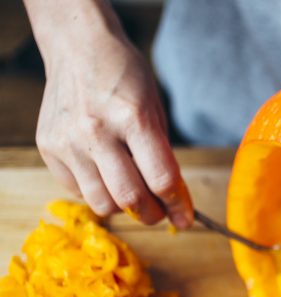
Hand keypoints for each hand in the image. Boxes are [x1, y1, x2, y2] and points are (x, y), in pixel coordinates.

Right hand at [25, 0, 192, 226]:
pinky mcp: (49, 148)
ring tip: (134, 195)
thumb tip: (173, 199)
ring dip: (124, 208)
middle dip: (152, 214)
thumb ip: (162, 155)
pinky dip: (99, 192)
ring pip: (102, 203)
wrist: (79, 48)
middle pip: (130, 198)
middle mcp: (97, 132)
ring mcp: (69, 142)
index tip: (186, 218)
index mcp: (133, 118)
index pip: (162, 179)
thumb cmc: (125, 77)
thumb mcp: (155, 110)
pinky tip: (107, 175)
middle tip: (161, 212)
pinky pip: (79, 191)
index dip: (179, 206)